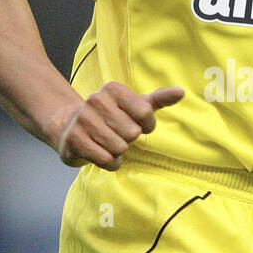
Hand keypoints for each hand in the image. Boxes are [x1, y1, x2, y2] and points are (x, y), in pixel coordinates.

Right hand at [54, 82, 184, 167]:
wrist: (70, 128)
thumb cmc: (111, 118)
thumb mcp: (135, 106)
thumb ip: (159, 99)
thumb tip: (181, 92)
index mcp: (113, 89)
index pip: (145, 113)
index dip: (146, 125)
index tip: (136, 124)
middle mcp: (96, 100)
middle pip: (132, 132)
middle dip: (129, 139)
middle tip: (117, 134)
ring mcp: (83, 119)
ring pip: (119, 147)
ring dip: (119, 152)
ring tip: (109, 144)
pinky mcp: (74, 139)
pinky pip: (106, 159)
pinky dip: (110, 163)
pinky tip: (104, 155)